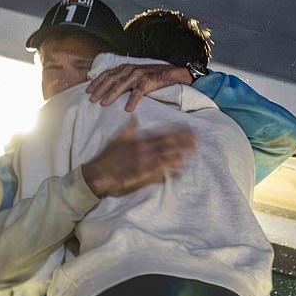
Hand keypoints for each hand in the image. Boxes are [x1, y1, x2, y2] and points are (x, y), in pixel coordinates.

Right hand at [81, 118, 195, 196]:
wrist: (97, 175)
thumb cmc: (106, 157)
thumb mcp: (116, 139)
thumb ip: (128, 129)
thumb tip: (135, 119)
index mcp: (138, 140)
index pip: (161, 133)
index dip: (176, 131)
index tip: (188, 129)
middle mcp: (142, 150)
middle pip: (167, 144)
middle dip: (183, 142)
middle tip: (197, 140)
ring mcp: (143, 164)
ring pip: (165, 157)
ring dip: (180, 154)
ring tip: (193, 152)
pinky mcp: (141, 177)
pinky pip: (159, 173)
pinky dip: (170, 170)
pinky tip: (180, 169)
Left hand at [86, 64, 193, 111]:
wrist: (168, 73)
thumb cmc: (149, 76)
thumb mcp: (133, 75)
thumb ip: (121, 79)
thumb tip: (108, 88)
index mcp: (124, 68)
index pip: (106, 74)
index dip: (96, 82)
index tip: (87, 91)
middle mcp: (129, 70)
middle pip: (110, 80)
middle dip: (99, 90)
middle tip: (91, 100)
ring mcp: (138, 75)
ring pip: (121, 85)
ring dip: (111, 95)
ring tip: (103, 104)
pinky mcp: (147, 82)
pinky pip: (138, 93)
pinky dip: (132, 101)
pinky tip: (128, 109)